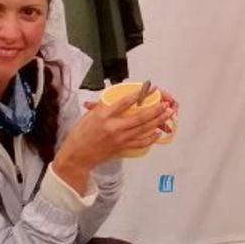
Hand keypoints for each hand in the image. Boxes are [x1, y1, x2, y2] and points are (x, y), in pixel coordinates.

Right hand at [53, 90, 176, 190]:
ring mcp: (120, 139)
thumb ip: (105, 106)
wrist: (77, 156)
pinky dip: (151, 137)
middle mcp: (114, 127)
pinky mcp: (122, 148)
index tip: (151, 88)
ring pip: (144, 129)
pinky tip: (158, 132)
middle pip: (140, 117)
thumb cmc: (80, 134)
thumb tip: (119, 97)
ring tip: (167, 114)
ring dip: (158, 121)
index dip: (140, 94)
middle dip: (156, 110)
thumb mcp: (90, 115)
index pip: (125, 101)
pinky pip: (141, 142)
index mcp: (104, 115)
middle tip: (166, 104)